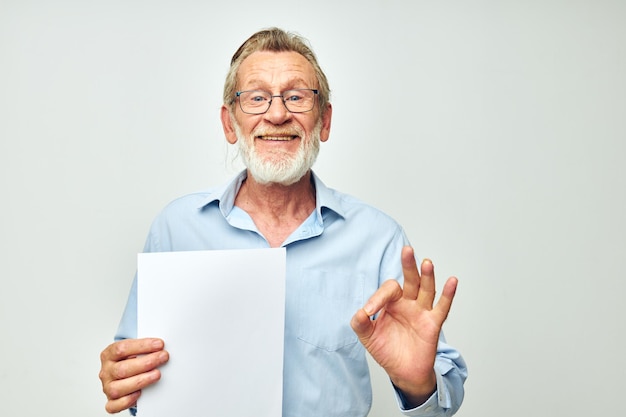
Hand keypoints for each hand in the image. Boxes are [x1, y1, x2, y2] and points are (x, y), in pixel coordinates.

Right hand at [99, 338, 168, 413]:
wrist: (121, 373)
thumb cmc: (129, 360)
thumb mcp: (133, 349)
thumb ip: (143, 348)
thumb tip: (160, 346)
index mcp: (108, 355)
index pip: (121, 349)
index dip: (141, 346)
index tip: (159, 344)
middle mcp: (106, 372)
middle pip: (122, 369)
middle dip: (146, 363)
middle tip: (162, 357)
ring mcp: (107, 388)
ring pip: (118, 389)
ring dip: (141, 381)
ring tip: (157, 374)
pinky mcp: (111, 402)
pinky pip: (114, 406)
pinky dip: (127, 401)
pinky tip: (140, 393)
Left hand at [350, 246, 456, 406]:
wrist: (403, 372)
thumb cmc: (386, 350)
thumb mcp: (368, 337)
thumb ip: (360, 324)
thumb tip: (359, 312)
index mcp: (391, 302)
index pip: (388, 290)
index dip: (378, 298)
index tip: (369, 312)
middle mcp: (408, 303)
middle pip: (410, 280)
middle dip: (408, 265)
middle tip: (407, 250)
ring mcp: (421, 311)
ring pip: (426, 289)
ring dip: (427, 276)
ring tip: (427, 262)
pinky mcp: (433, 323)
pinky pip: (442, 307)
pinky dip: (448, 294)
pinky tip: (452, 281)